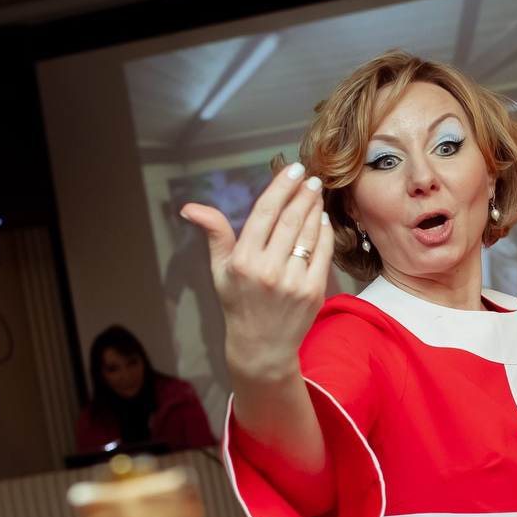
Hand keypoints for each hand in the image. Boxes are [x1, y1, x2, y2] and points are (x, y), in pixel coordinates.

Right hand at [180, 163, 336, 395]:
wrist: (262, 347)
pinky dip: (325, 232)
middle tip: (311, 178)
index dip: (280, 186)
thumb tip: (191, 207)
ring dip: (315, 208)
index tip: (292, 169)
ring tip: (316, 194)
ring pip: (309, 233)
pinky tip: (322, 219)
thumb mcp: (220, 269)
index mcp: (243, 260)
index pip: (265, 212)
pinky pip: (323, 252)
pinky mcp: (313, 291)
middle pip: (290, 219)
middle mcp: (268, 270)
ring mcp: (293, 281)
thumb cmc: (239, 304)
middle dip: (303, 193)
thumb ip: (214, 233)